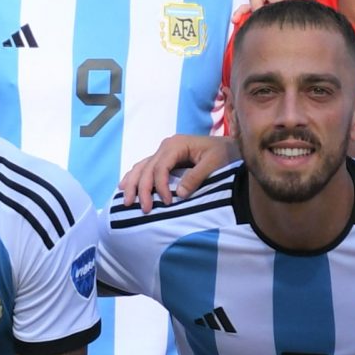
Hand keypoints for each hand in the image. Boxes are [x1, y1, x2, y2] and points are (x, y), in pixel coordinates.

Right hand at [117, 132, 238, 210]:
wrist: (229, 147)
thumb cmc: (223, 154)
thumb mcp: (214, 162)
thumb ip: (196, 176)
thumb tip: (179, 194)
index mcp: (176, 145)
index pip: (160, 167)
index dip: (160, 186)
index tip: (168, 203)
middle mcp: (166, 146)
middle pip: (147, 169)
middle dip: (142, 190)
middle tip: (144, 209)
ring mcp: (163, 152)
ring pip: (141, 167)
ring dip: (132, 184)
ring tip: (127, 201)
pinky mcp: (164, 159)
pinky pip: (144, 167)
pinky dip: (134, 177)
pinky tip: (125, 187)